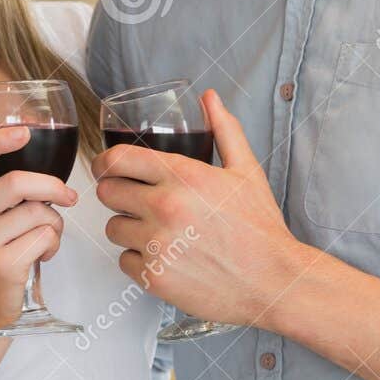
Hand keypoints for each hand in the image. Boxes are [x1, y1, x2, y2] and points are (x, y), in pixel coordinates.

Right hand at [0, 127, 77, 326]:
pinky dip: (54, 244)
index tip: (24, 132)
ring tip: (44, 236)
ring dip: (55, 224)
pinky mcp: (2, 264)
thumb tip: (52, 171)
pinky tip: (41, 254)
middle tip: (69, 197)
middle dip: (52, 186)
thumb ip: (8, 191)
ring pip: (38, 213)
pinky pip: (45, 238)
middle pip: (16, 183)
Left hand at [93, 91, 306, 326]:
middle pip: (107, 192)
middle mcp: (165, 207)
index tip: (108, 168)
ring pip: (113, 229)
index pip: (117, 159)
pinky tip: (167, 257)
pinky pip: (124, 261)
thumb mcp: (246, 172)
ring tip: (159, 232)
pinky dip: (140, 261)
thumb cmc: (260, 229)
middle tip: (138, 201)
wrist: (273, 280)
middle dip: (118, 194)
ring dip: (129, 229)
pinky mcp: (154, 276)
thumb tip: (210, 99)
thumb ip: (224, 131)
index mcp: (185, 176)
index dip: (106, 162)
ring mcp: (157, 244)